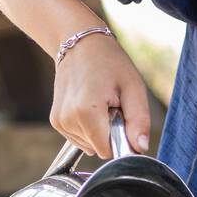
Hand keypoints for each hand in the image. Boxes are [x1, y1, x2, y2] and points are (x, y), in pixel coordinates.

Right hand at [50, 32, 150, 158]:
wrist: (80, 45)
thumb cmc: (110, 63)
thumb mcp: (133, 88)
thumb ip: (138, 121)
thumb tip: (140, 148)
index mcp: (86, 112)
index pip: (107, 151)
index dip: (120, 139)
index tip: (122, 116)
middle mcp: (68, 119)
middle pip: (98, 148)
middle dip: (110, 132)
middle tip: (112, 105)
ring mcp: (59, 121)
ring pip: (89, 145)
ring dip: (99, 129)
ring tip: (100, 102)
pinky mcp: (56, 121)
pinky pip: (80, 138)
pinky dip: (89, 127)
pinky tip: (90, 105)